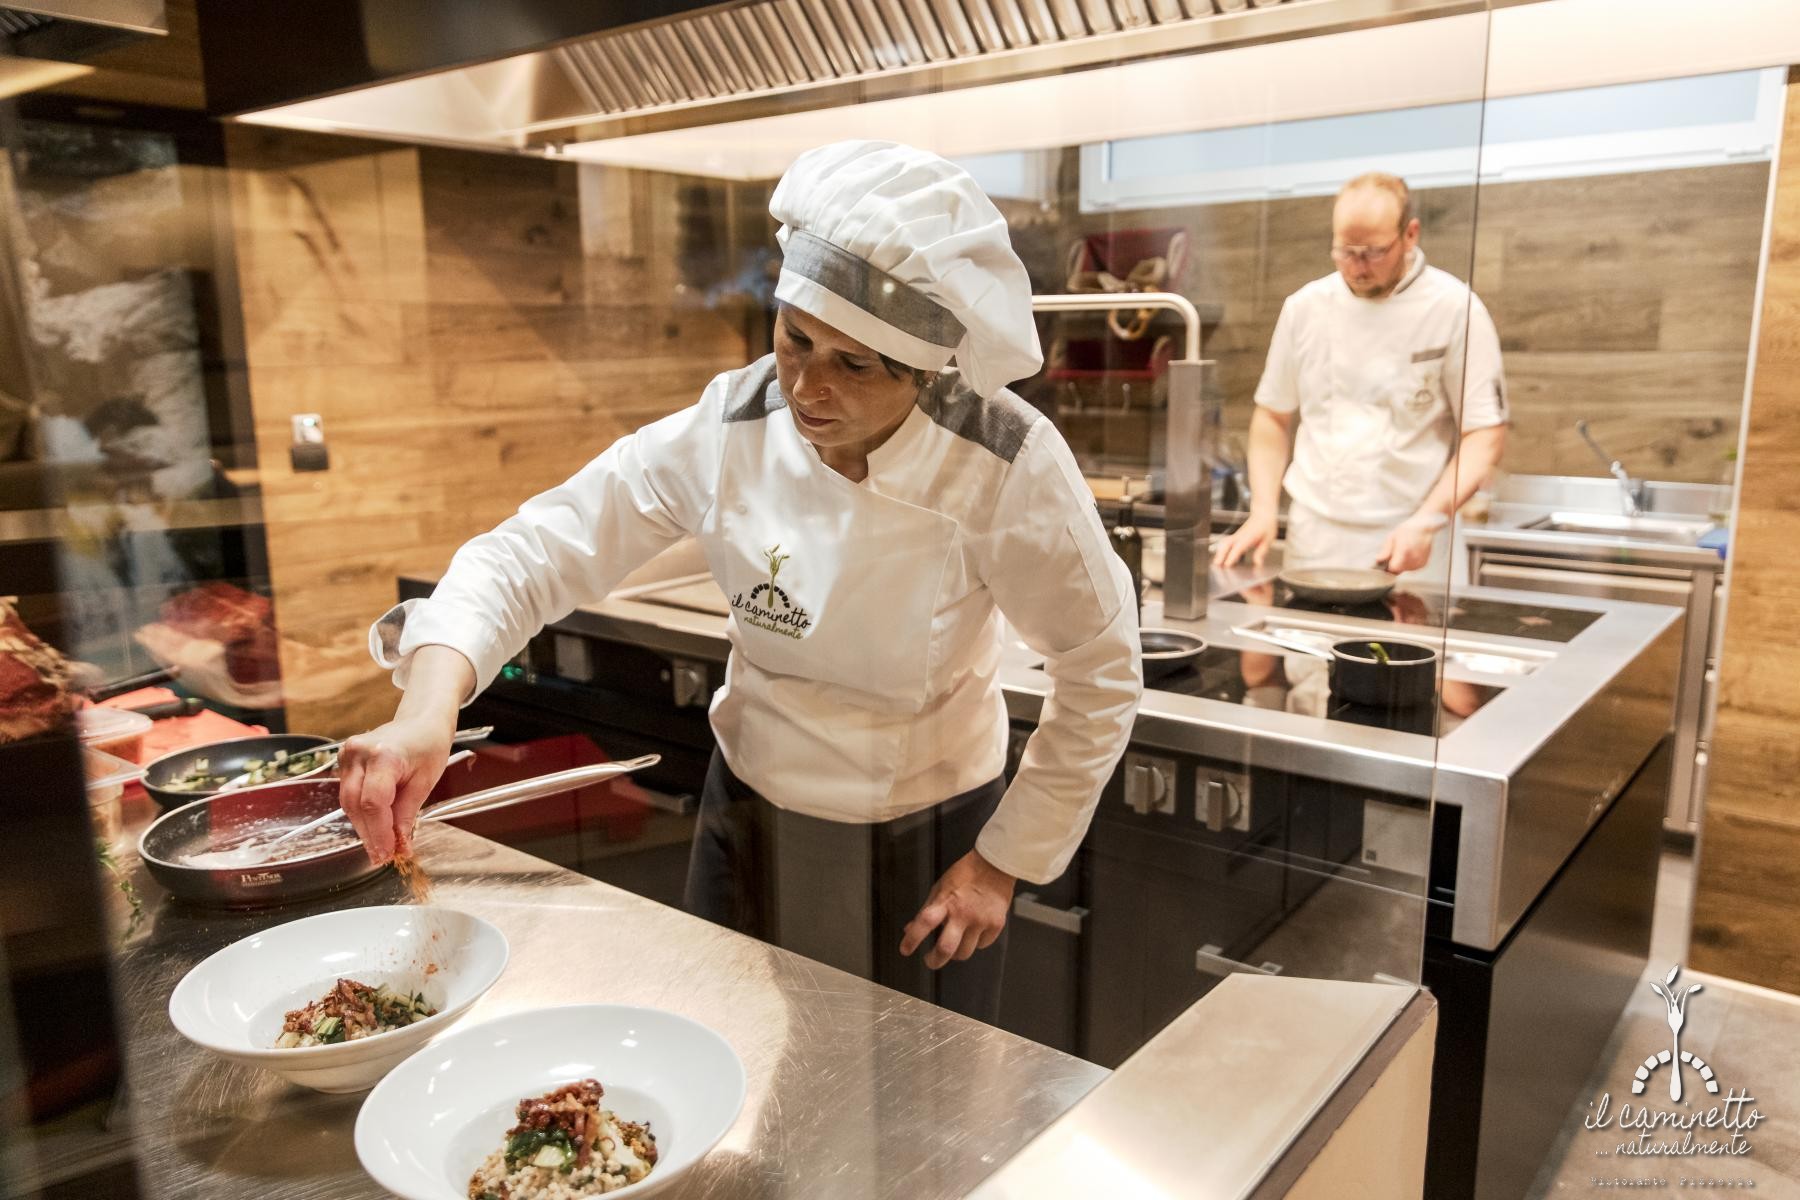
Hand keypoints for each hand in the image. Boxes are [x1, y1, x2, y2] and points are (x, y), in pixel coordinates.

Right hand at [338, 715, 454, 864]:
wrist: (421, 721)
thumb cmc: (428, 745)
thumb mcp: (425, 782)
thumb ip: (407, 814)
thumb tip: (399, 845)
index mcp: (384, 756)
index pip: (373, 803)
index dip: (379, 833)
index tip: (387, 853)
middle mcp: (359, 753)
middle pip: (356, 805)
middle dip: (369, 834)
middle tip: (382, 856)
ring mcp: (347, 754)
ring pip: (348, 802)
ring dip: (363, 826)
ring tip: (380, 845)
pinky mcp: (344, 759)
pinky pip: (348, 793)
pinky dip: (360, 812)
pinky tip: (373, 826)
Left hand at [900, 850, 1016, 969]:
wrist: (994, 866)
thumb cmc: (965, 875)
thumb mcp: (940, 888)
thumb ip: (926, 910)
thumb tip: (910, 929)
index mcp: (946, 901)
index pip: (924, 922)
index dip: (912, 939)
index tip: (905, 949)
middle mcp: (963, 913)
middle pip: (946, 948)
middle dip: (934, 960)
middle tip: (930, 960)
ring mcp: (980, 920)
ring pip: (964, 953)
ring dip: (955, 953)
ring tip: (954, 943)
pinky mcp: (996, 925)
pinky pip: (982, 945)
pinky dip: (975, 943)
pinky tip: (974, 931)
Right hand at [1212, 511, 1278, 568]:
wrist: (1263, 514)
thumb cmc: (1266, 526)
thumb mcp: (1268, 540)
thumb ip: (1261, 552)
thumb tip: (1258, 563)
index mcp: (1249, 537)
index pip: (1238, 547)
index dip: (1232, 556)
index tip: (1227, 564)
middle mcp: (1240, 535)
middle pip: (1226, 544)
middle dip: (1221, 554)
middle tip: (1217, 564)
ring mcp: (1237, 535)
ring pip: (1224, 542)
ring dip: (1219, 552)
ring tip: (1216, 562)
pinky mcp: (1236, 535)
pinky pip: (1226, 542)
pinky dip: (1222, 549)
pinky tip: (1221, 556)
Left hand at [1377, 514, 1443, 573]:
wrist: (1424, 527)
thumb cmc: (1408, 530)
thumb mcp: (1392, 537)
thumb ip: (1385, 550)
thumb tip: (1378, 560)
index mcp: (1404, 551)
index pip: (1393, 568)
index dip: (1387, 566)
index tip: (1386, 562)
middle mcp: (1414, 558)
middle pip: (1398, 570)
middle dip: (1394, 564)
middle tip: (1396, 553)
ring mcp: (1419, 561)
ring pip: (1405, 570)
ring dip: (1402, 564)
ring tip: (1404, 552)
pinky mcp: (1423, 564)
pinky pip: (1412, 568)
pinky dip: (1409, 564)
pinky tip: (1409, 554)